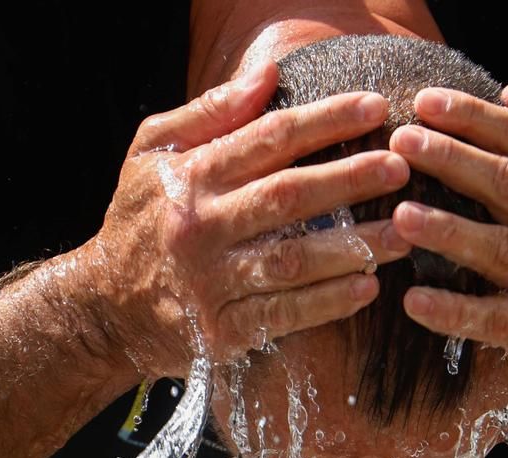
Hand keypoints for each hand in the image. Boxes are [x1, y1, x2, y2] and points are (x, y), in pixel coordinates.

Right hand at [82, 64, 415, 378]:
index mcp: (189, 178)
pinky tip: (367, 286)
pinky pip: (283, 315)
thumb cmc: (139, 221)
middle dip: (350, 179)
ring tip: (405, 233)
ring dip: (354, 247)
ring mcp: (210, 283)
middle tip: (401, 166)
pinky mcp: (220, 331)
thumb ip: (209, 113)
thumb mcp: (152, 154)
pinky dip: (327, 303)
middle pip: (287, 196)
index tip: (375, 108)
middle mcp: (200, 228)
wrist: (102, 309)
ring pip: (292, 260)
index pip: (268, 139)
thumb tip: (267, 74)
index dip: (325, 121)